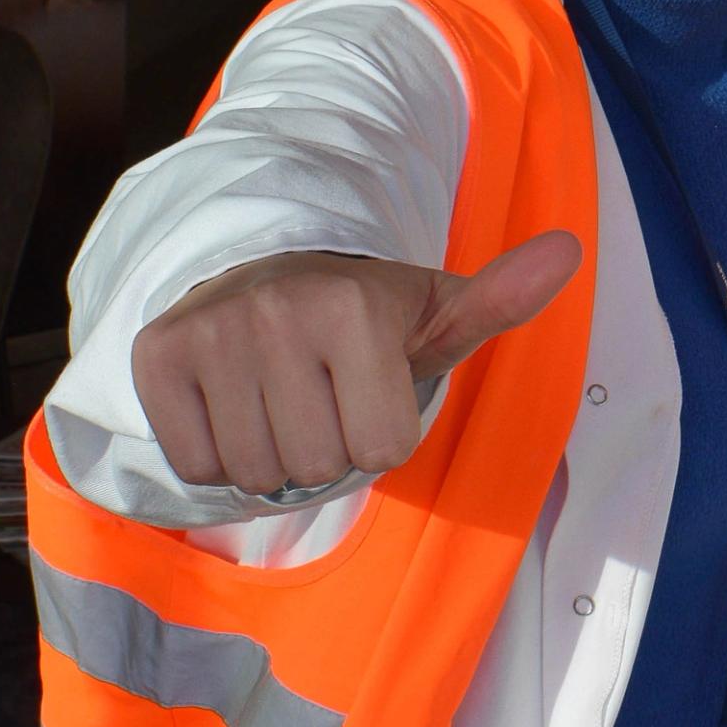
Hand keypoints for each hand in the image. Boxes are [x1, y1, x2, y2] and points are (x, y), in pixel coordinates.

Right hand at [130, 235, 581, 496]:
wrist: (262, 271)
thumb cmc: (364, 313)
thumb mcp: (436, 310)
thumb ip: (500, 297)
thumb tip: (569, 251)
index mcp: (353, 306)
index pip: (382, 449)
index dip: (381, 433)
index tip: (368, 386)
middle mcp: (276, 312)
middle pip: (317, 467)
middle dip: (326, 447)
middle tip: (320, 394)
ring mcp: (209, 332)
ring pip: (256, 474)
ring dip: (273, 456)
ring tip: (278, 398)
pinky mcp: (157, 356)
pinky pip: (197, 464)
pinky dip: (218, 453)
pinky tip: (233, 403)